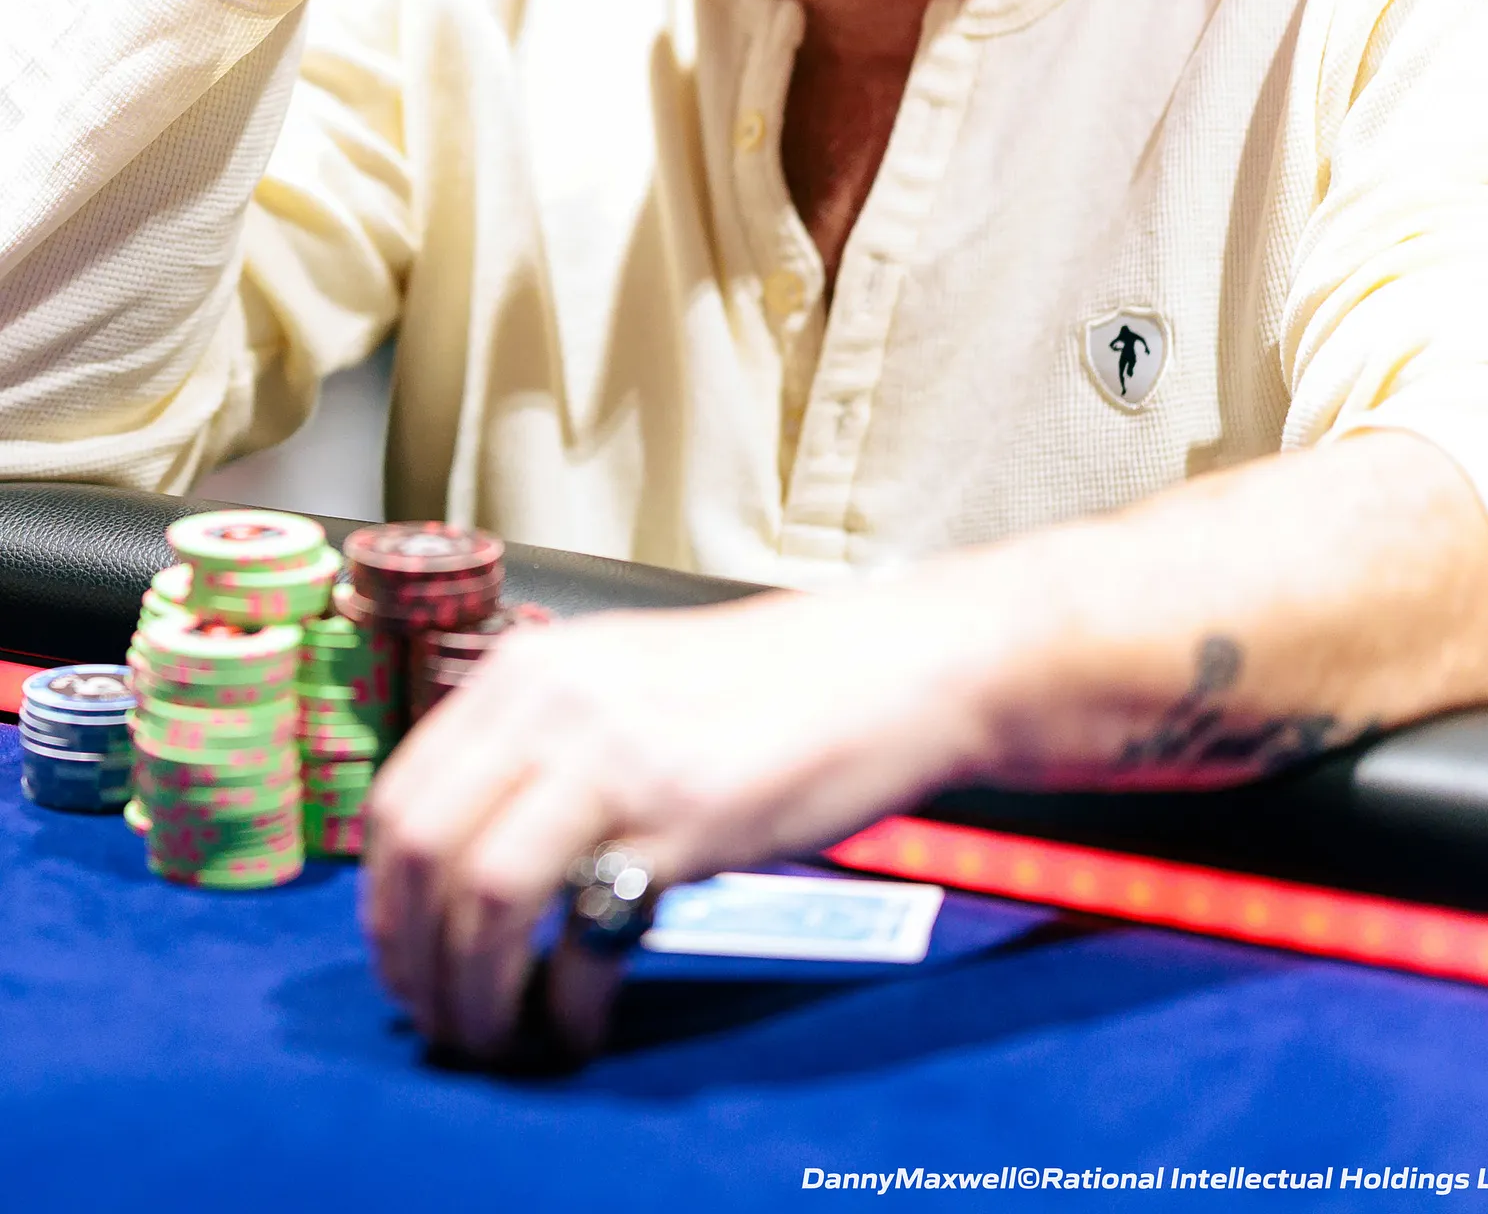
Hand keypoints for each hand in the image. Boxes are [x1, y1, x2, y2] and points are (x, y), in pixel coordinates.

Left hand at [361, 579, 993, 1060]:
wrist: (886, 666)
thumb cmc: (764, 684)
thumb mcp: (624, 679)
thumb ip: (542, 740)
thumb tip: (460, 854)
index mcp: (531, 668)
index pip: (400, 798)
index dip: (385, 902)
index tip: (405, 960)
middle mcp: (557, 701)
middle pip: (422, 849)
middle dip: (412, 958)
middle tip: (437, 1016)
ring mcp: (619, 756)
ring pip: (482, 894)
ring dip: (471, 992)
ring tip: (495, 1037)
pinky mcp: (684, 819)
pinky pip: (582, 934)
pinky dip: (562, 1002)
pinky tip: (577, 1023)